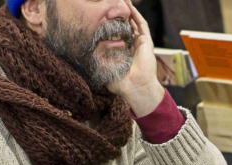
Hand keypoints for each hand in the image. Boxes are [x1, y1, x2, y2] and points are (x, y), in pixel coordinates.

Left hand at [107, 0, 164, 116]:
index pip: (116, 35)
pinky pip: (142, 25)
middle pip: (125, 26)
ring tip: (122, 0)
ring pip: (134, 22)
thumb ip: (99, 62)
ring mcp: (140, 43)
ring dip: (128, 11)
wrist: (136, 88)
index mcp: (123, 52)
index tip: (102, 17)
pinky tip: (129, 6)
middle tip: (111, 4)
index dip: (110, 25)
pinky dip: (136, 15)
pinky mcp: (146, 42)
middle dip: (119, 15)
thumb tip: (85, 57)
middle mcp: (132, 46)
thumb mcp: (106, 70)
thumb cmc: (121, 84)